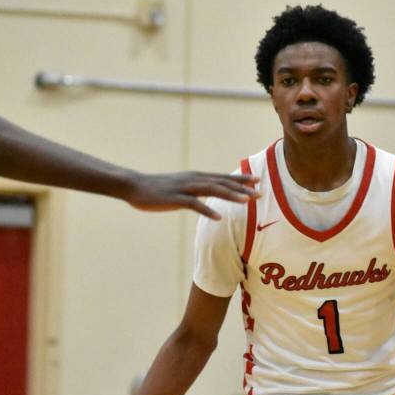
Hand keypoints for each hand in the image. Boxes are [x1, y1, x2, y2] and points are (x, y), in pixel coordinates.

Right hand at [125, 171, 258, 215]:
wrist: (134, 186)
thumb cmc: (157, 188)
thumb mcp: (180, 186)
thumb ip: (195, 188)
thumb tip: (207, 192)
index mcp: (195, 177)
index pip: (222, 178)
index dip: (240, 180)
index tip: (257, 181)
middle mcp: (193, 179)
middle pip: (222, 183)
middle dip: (242, 188)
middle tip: (260, 192)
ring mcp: (184, 188)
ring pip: (212, 190)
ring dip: (230, 195)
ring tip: (246, 201)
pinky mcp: (175, 198)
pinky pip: (194, 204)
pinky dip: (207, 210)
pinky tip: (219, 217)